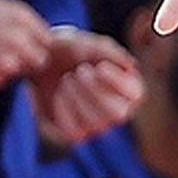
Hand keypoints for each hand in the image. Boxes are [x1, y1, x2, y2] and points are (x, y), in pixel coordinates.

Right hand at [0, 0, 52, 91]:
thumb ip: (21, 24)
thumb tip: (33, 37)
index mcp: (23, 19)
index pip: (47, 41)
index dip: (36, 44)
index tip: (28, 45)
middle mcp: (19, 41)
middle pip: (39, 61)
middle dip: (27, 59)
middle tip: (5, 52)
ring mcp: (5, 63)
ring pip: (17, 73)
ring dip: (6, 67)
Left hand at [28, 29, 139, 146]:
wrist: (42, 62)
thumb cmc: (71, 51)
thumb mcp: (88, 44)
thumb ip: (109, 52)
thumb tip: (130, 65)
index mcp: (127, 88)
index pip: (136, 94)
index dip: (119, 83)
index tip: (100, 67)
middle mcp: (117, 110)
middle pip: (117, 113)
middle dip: (96, 91)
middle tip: (80, 71)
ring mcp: (97, 124)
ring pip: (96, 124)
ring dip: (78, 97)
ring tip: (67, 79)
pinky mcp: (75, 133)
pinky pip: (74, 131)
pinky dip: (64, 110)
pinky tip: (59, 93)